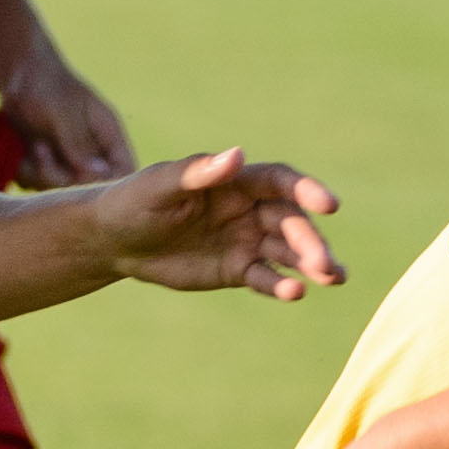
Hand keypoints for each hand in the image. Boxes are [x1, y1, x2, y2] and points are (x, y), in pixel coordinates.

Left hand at [2, 51, 133, 183]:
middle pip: (88, 188)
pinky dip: (26, 173)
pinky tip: (21, 152)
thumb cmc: (47, 84)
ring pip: (60, 191)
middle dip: (61, 177)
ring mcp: (69, 162)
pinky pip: (37, 186)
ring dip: (40, 174)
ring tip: (33, 145)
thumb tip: (100, 174)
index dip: (109, 182)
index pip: (125, 170)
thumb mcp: (63, 112)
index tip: (79, 176)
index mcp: (109, 136)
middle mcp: (92, 154)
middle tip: (41, 149)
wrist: (18, 76)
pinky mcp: (46, 166)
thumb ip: (78, 144)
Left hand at [75, 145, 343, 298]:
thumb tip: (237, 155)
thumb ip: (199, 173)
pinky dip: (281, 285)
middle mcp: (249, 210)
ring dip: (312, 263)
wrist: (115, 241)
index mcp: (236, 181)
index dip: (306, 191)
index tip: (328, 204)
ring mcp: (246, 241)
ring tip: (333, 277)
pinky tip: (295, 293)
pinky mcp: (237, 270)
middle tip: (325, 264)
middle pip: (291, 222)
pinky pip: (265, 277)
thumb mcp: (161, 186)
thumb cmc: (135, 202)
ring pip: (288, 251)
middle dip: (311, 241)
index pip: (280, 183)